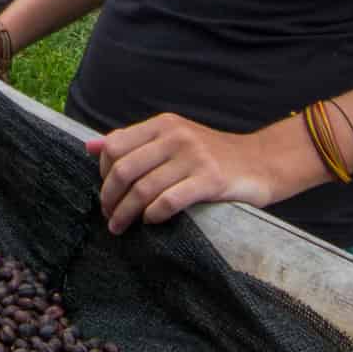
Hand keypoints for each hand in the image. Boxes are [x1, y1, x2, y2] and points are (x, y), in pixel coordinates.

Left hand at [86, 113, 273, 233]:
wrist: (262, 161)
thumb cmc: (212, 155)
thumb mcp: (172, 140)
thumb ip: (133, 143)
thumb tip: (90, 146)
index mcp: (163, 125)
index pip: (115, 146)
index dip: (103, 173)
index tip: (106, 193)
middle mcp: (176, 136)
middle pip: (124, 169)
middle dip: (109, 197)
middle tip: (108, 216)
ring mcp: (194, 157)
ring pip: (143, 188)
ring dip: (126, 213)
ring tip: (120, 227)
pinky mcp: (210, 180)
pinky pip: (169, 201)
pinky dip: (153, 215)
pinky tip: (150, 222)